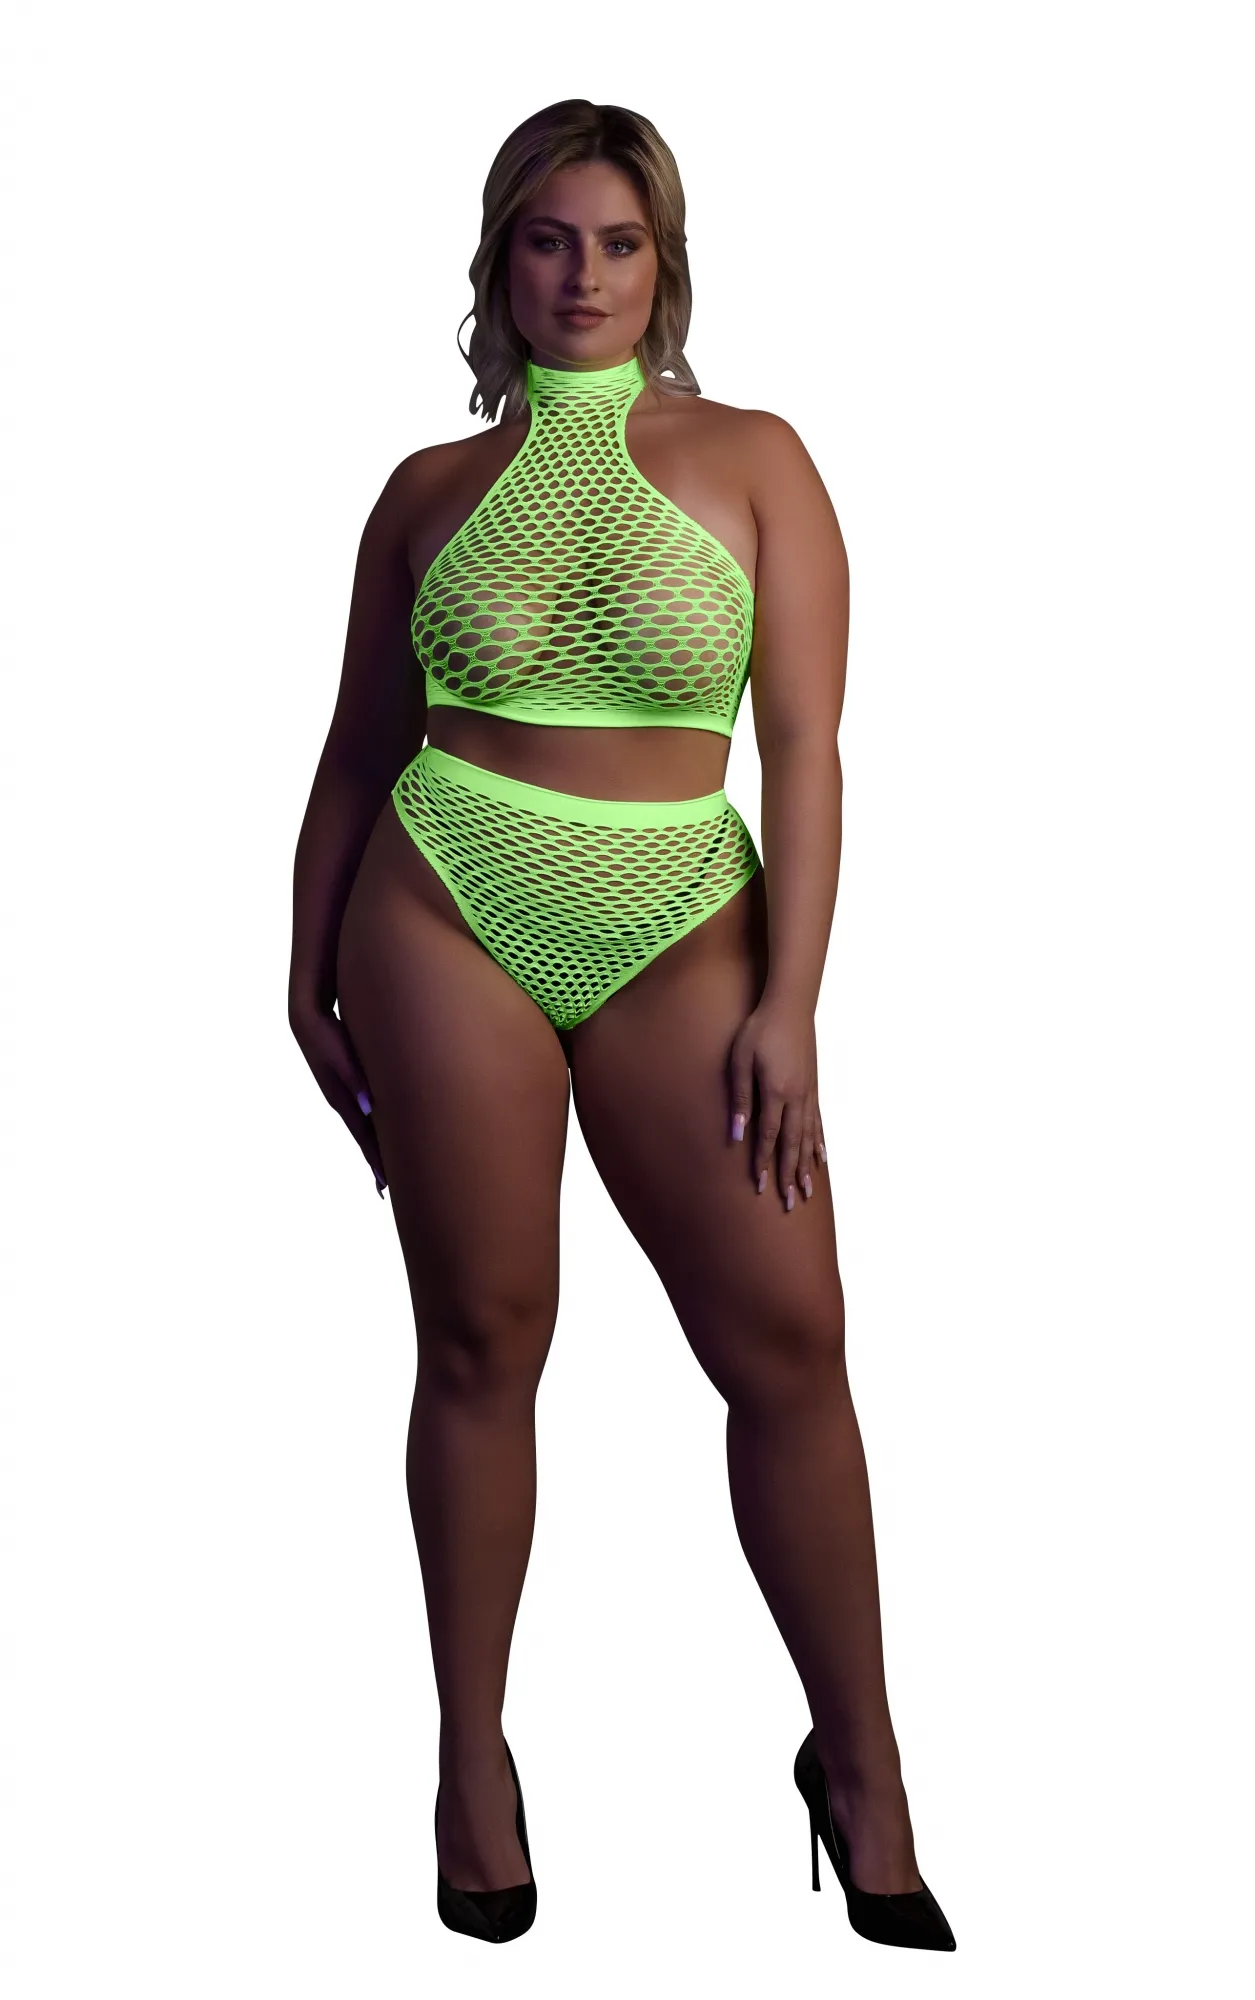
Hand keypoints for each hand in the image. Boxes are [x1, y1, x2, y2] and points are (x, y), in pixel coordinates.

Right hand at [289, 999, 387, 1195]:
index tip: (385, 1182)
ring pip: (361, 1126)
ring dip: (372, 1146)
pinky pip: (360, 1110)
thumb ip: (353, 1077)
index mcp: (340, 1097)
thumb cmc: (324, 1031)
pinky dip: (369, 1126)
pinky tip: (377, 1129)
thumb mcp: (337, 1052)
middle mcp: (340, 1099)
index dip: (374, 1157)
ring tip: (383, 1167)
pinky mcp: (345, 1082)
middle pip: (361, 1136)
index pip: (362, 1134)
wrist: (306, 1015)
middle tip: (384, 1187)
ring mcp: (341, 1092)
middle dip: (373, 1161)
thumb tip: (369, 1107)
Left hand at [727, 995, 826, 1210]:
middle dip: (790, 1175)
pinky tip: (821, 1158)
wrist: (790, 1005)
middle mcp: (797, 1098)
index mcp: (776, 1092)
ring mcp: (809, 1093)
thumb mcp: (740, 1060)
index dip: (765, 1163)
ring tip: (808, 1190)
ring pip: (809, 1138)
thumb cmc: (759, 1030)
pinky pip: (818, 1123)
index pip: (769, 1137)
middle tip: (790, 1203)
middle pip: (793, 1144)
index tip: (761, 1187)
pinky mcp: (813, 1087)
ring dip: (807, 1166)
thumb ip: (740, 1097)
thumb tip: (736, 1133)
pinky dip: (819, 1143)